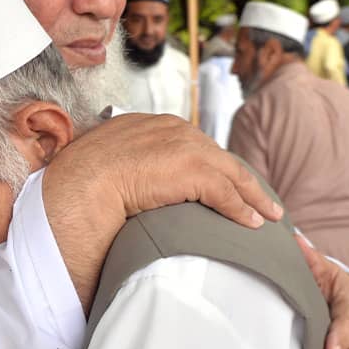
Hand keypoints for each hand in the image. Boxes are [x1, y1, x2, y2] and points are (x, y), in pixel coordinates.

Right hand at [44, 113, 283, 310]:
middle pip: (219, 156)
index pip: (193, 144)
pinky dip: (242, 209)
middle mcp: (173, 129)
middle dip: (241, 178)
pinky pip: (227, 192)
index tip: (223, 180)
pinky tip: (252, 223)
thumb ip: (122, 165)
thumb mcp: (104, 161)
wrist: (81, 182)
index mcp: (152, 125)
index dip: (211, 165)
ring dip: (252, 196)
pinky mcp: (193, 170)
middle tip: (259, 196)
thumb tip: (121, 185)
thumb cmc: (82, 178)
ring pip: (232, 173)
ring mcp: (186, 147)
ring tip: (267, 214)